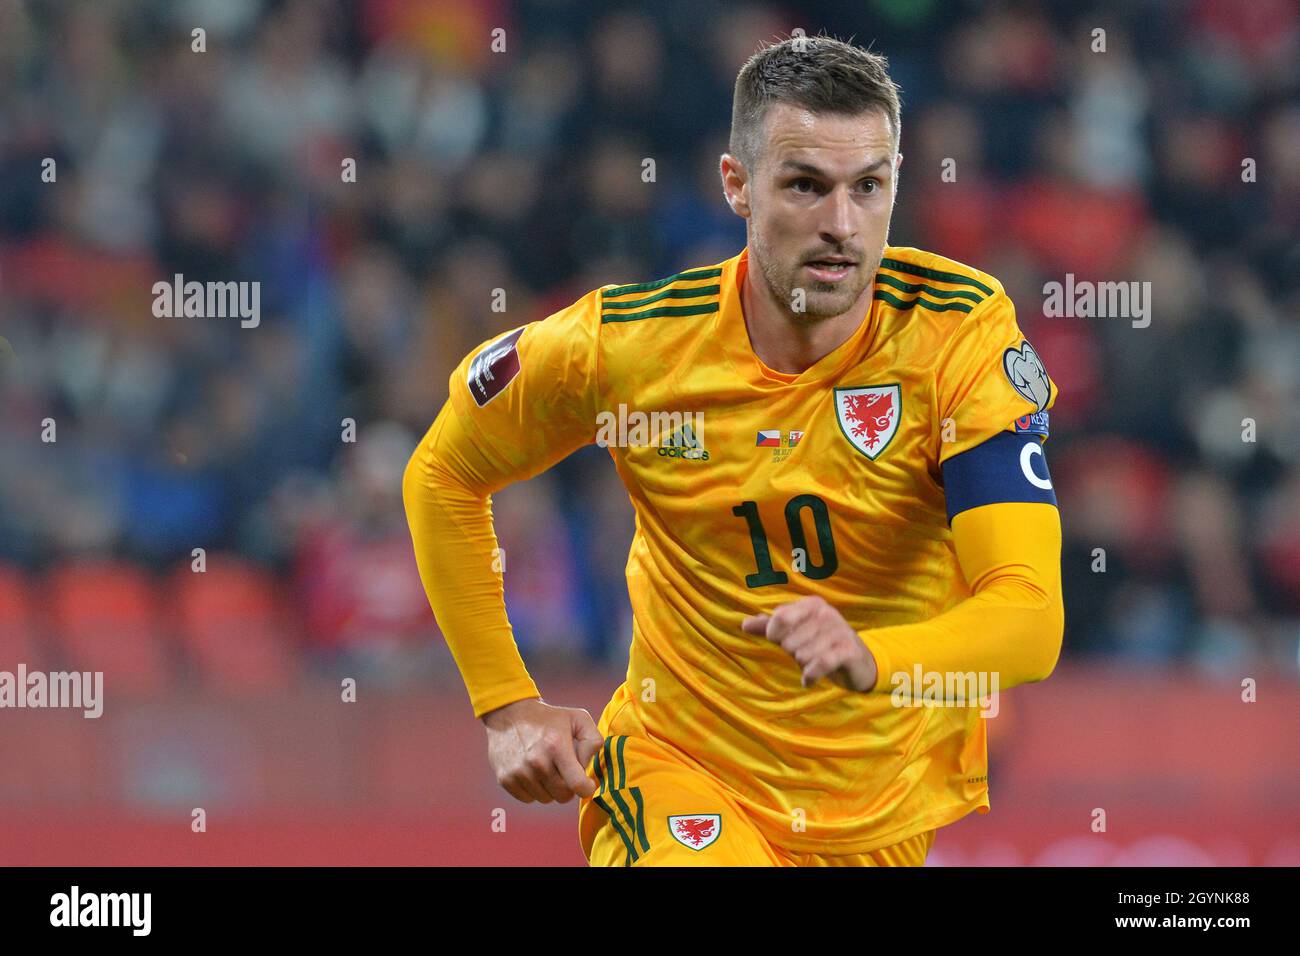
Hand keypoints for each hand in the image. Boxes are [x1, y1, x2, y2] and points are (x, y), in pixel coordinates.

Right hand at [481, 698, 602, 803]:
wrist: (508, 712)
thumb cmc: (548, 717)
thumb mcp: (578, 718)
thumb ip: (593, 740)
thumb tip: (588, 764)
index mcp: (556, 746)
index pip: (577, 784)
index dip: (586, 789)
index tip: (587, 785)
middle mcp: (536, 762)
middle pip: (563, 796)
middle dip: (568, 786)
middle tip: (565, 771)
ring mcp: (519, 772)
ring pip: (546, 799)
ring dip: (550, 788)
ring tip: (547, 768)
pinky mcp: (505, 779)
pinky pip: (528, 798)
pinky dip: (533, 790)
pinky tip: (532, 772)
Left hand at [742, 595, 877, 691]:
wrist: (859, 662)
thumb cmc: (821, 645)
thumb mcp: (796, 633)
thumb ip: (769, 627)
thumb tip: (744, 624)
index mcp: (811, 604)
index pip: (779, 618)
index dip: (774, 635)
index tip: (782, 642)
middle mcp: (825, 613)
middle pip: (788, 641)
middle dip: (793, 654)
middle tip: (807, 654)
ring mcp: (838, 631)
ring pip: (802, 655)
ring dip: (804, 665)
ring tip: (815, 663)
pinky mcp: (848, 650)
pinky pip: (818, 664)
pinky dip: (810, 676)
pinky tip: (809, 680)